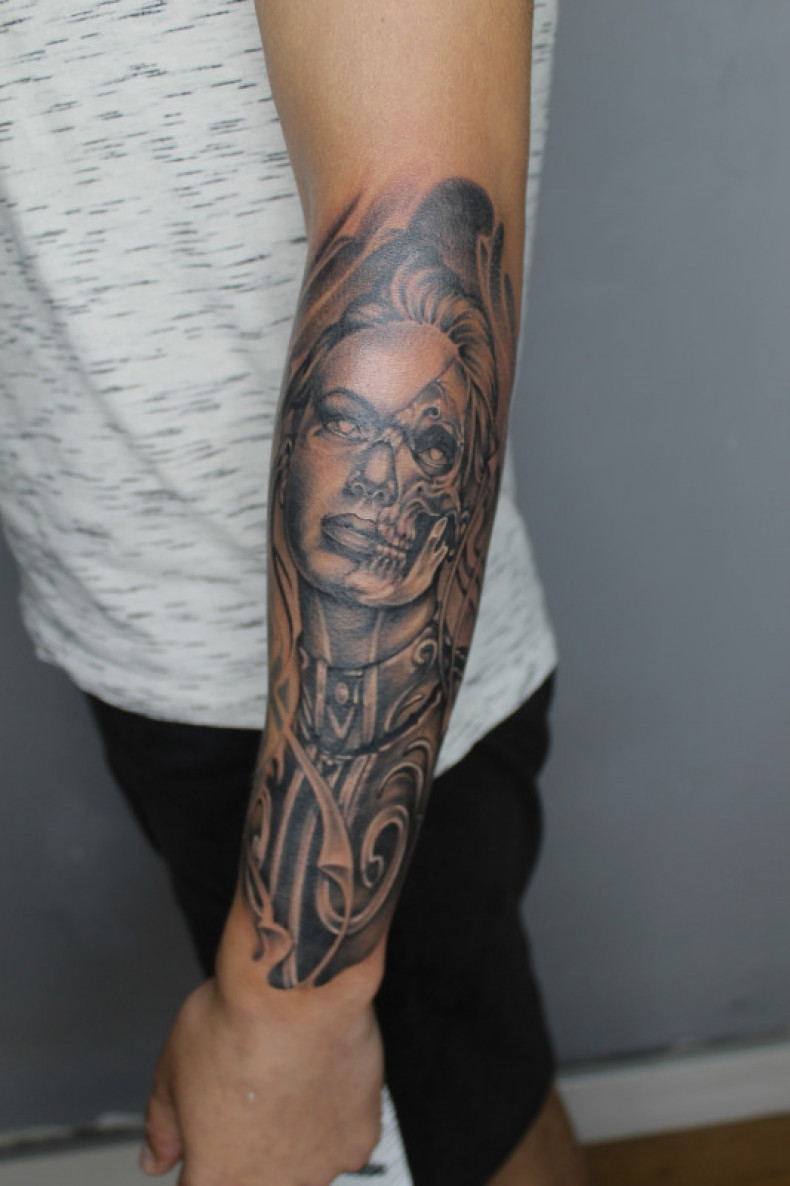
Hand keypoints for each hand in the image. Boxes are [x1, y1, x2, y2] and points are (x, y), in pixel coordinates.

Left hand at [140, 977, 382, 1185]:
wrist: (300, 988)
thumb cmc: (237, 1020)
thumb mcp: (172, 1068)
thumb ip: (163, 1125)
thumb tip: (158, 1158)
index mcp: (217, 1177)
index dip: (202, 1154)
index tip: (209, 1127)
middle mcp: (270, 1184)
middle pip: (256, 1181)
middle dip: (249, 1148)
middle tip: (250, 1095)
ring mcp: (319, 1167)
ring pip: (302, 1168)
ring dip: (293, 1139)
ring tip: (288, 1082)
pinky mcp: (359, 1140)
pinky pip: (343, 1142)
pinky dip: (333, 1120)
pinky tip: (320, 1081)